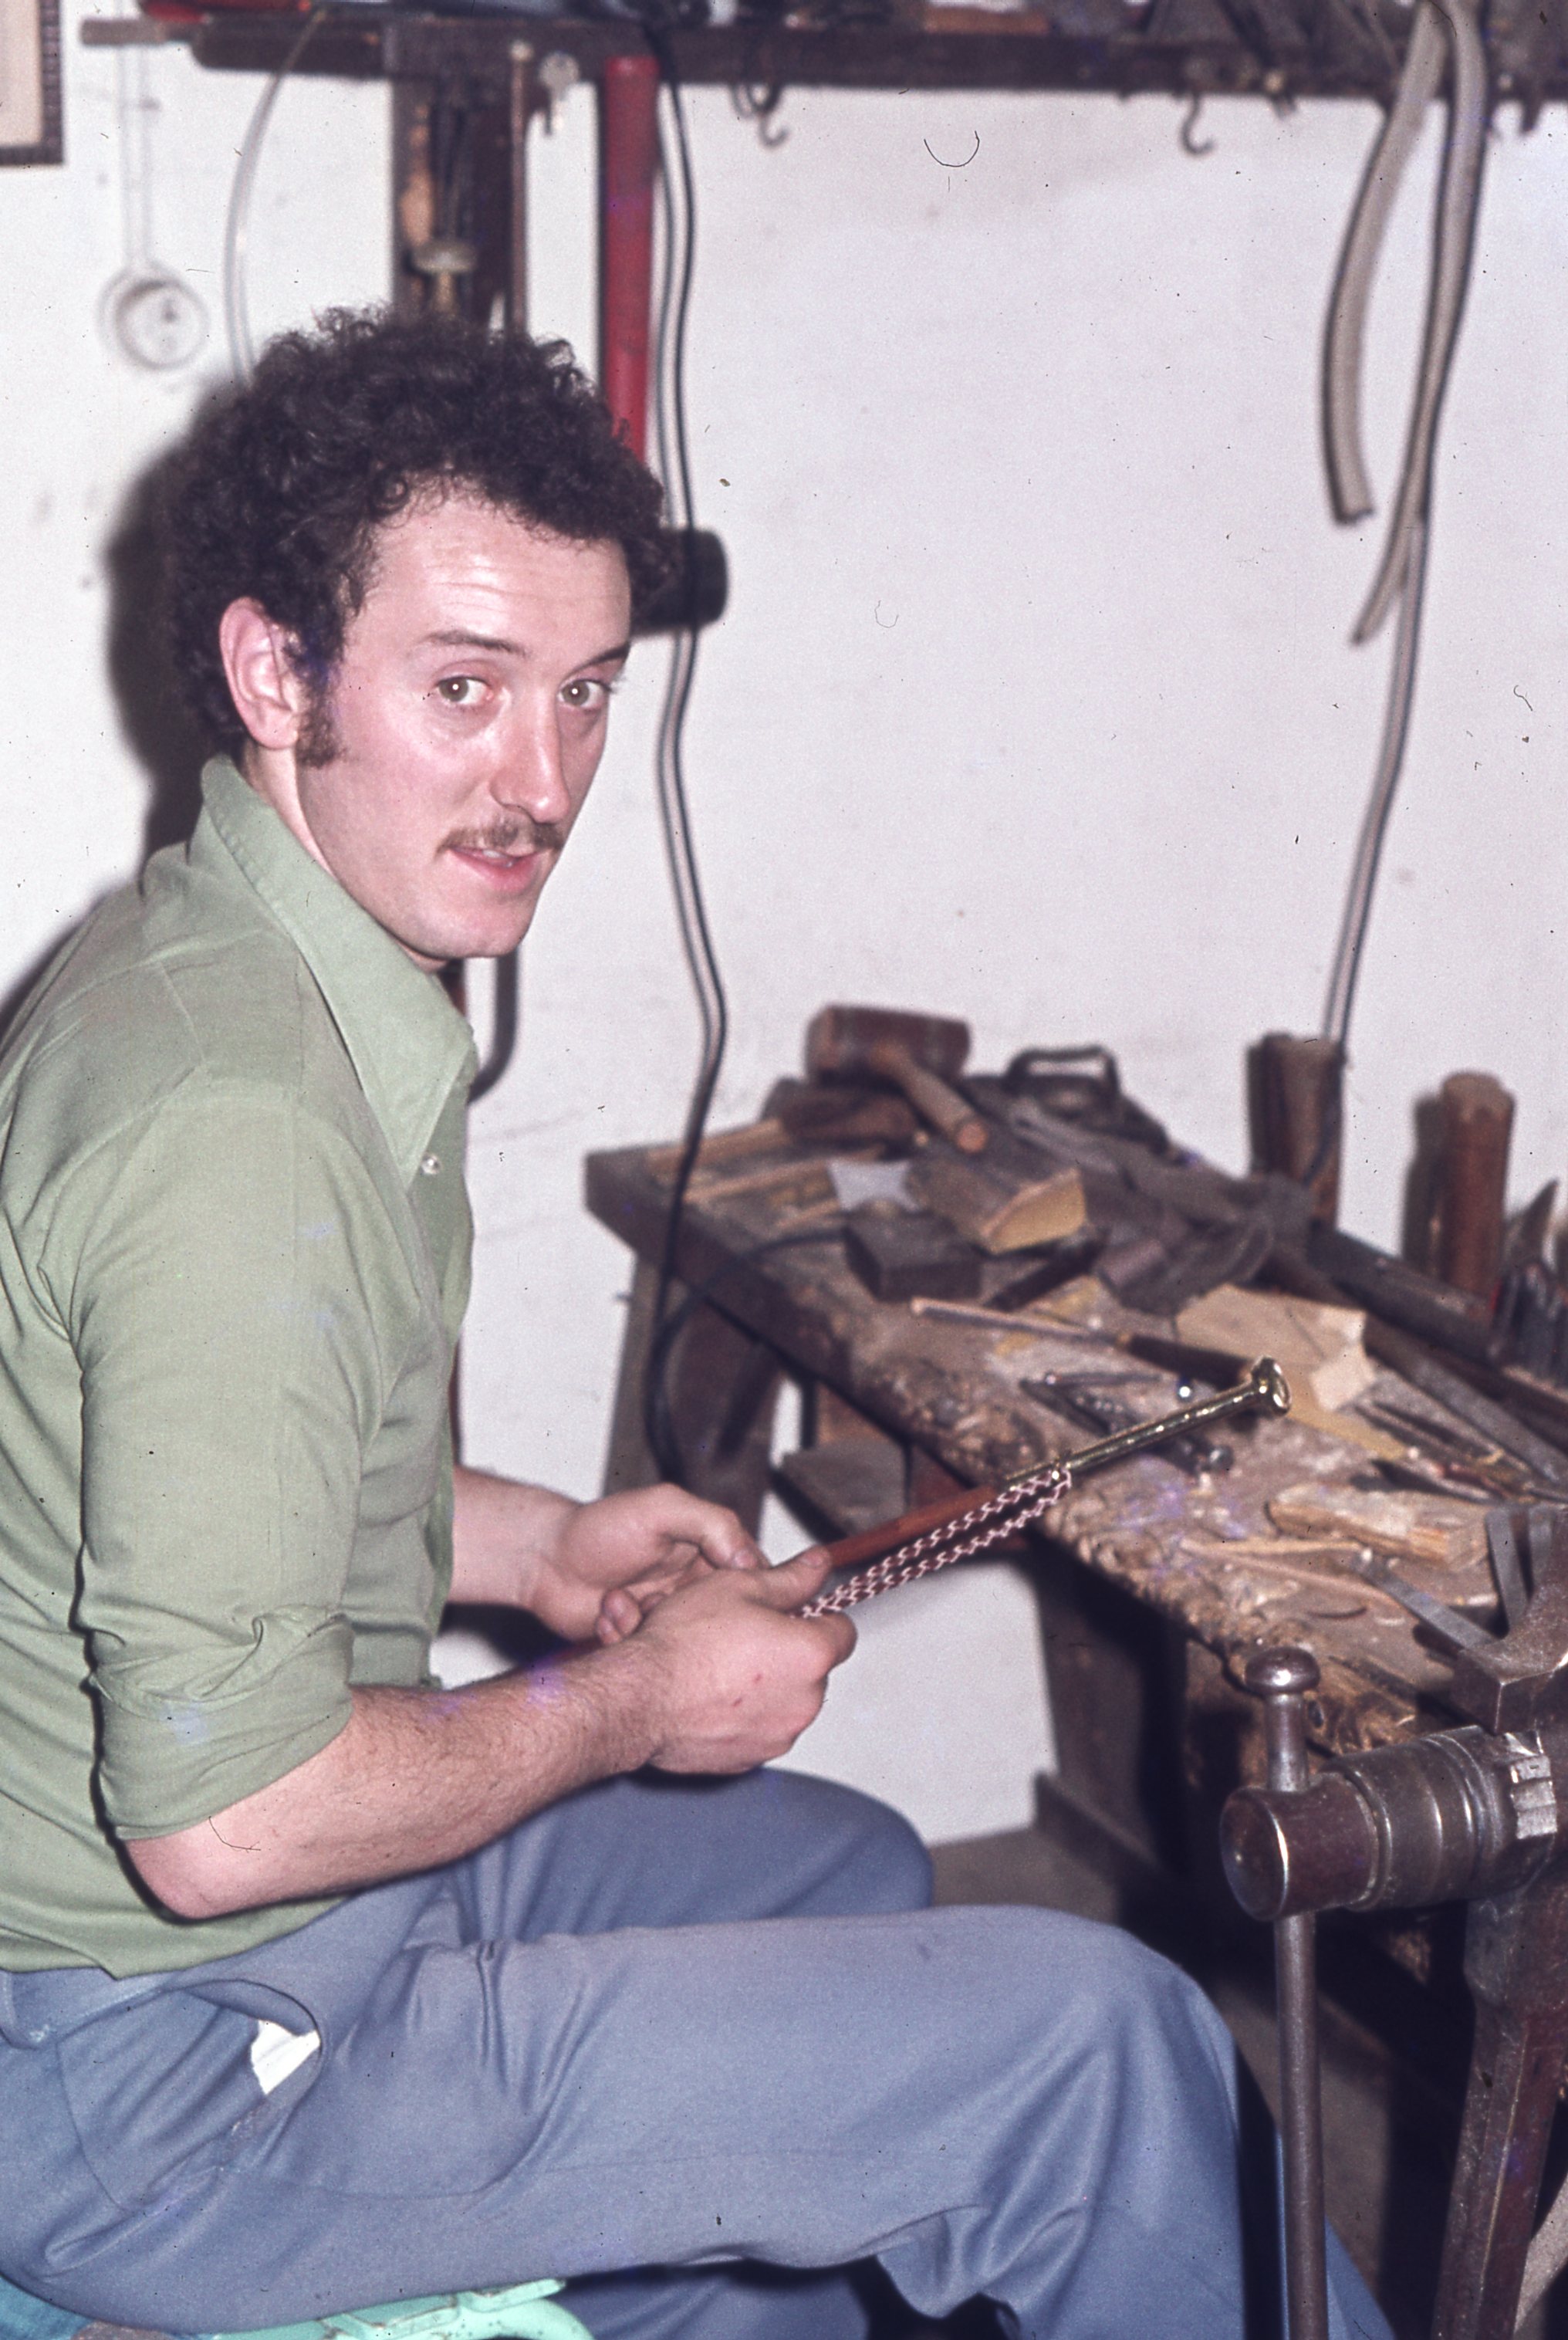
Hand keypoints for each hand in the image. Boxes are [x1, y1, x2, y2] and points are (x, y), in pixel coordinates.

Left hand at [529, 1484, 764, 1643]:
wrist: (544, 1562)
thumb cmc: (597, 1528)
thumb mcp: (661, 1508)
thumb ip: (711, 1522)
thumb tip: (749, 1561)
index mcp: (712, 1552)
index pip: (756, 1580)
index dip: (750, 1594)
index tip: (733, 1601)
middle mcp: (696, 1589)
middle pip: (727, 1620)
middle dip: (698, 1620)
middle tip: (664, 1605)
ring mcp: (670, 1620)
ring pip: (688, 1645)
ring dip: (653, 1625)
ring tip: (624, 1600)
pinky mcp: (645, 1645)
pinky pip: (653, 1658)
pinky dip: (626, 1637)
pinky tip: (605, 1615)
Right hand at [621, 1547, 855, 1773]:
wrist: (640, 1698)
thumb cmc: (684, 1642)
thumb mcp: (739, 1586)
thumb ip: (790, 1578)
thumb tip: (817, 1564)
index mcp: (811, 1655)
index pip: (843, 1630)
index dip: (818, 1614)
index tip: (792, 1609)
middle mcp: (804, 1702)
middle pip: (812, 1668)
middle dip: (787, 1650)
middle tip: (744, 1632)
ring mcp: (777, 1736)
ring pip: (783, 1700)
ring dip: (764, 1683)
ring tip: (720, 1663)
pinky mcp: (749, 1760)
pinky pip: (756, 1728)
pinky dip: (741, 1713)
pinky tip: (708, 1694)